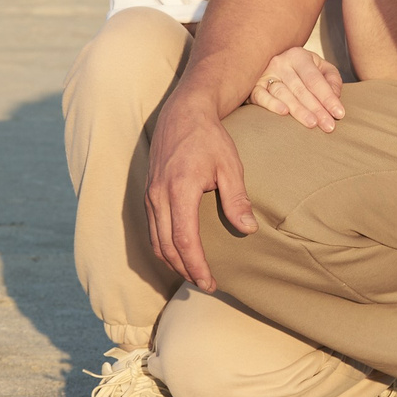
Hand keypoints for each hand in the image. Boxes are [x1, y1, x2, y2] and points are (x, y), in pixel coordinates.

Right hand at [146, 96, 254, 293]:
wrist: (183, 111)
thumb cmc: (210, 138)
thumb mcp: (230, 165)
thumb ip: (237, 199)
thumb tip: (248, 230)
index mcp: (180, 188)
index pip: (184, 239)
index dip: (196, 265)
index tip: (210, 282)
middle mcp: (159, 195)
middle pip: (166, 246)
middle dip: (185, 270)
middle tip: (206, 285)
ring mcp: (150, 194)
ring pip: (156, 241)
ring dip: (173, 262)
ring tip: (194, 273)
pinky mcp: (148, 193)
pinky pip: (152, 229)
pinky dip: (164, 247)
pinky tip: (180, 253)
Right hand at [248, 46, 343, 132]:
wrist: (270, 64)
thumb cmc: (302, 71)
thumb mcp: (320, 68)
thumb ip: (332, 80)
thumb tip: (334, 96)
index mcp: (299, 56)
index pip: (315, 79)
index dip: (328, 97)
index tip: (339, 114)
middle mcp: (281, 62)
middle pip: (301, 89)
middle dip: (317, 109)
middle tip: (328, 126)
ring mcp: (266, 74)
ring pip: (283, 93)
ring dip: (298, 110)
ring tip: (312, 123)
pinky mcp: (253, 86)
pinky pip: (262, 96)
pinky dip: (272, 104)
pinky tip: (284, 113)